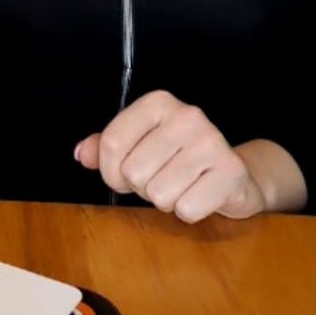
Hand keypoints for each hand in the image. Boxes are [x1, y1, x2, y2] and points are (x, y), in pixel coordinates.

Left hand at [75, 91, 304, 222]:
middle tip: (163, 178)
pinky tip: (200, 194)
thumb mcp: (139, 146)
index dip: (110, 172)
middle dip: (143, 187)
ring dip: (166, 200)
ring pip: (159, 194)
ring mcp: (211, 141)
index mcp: (158, 103)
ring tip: (182, 185)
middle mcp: (186, 115)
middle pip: (134, 172)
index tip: (123, 176)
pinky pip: (187, 209)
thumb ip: (106, 148)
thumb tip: (82, 154)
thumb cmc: (177, 160)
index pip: (111, 143)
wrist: (233, 174)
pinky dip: (189, 211)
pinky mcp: (230, 171)